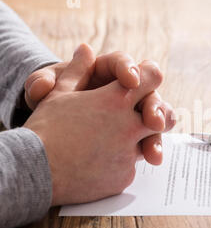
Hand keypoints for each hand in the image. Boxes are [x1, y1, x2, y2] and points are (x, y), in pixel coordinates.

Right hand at [24, 44, 168, 204]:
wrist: (35, 171)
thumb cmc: (46, 128)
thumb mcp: (59, 93)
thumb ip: (78, 71)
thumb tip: (86, 50)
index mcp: (116, 100)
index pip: (152, 79)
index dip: (149, 76)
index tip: (144, 80)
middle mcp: (129, 126)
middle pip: (158, 115)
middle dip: (151, 114)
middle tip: (139, 116)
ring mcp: (129, 154)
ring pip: (145, 143)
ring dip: (134, 141)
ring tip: (105, 143)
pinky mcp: (125, 177)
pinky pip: (130, 166)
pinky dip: (119, 164)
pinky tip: (98, 163)